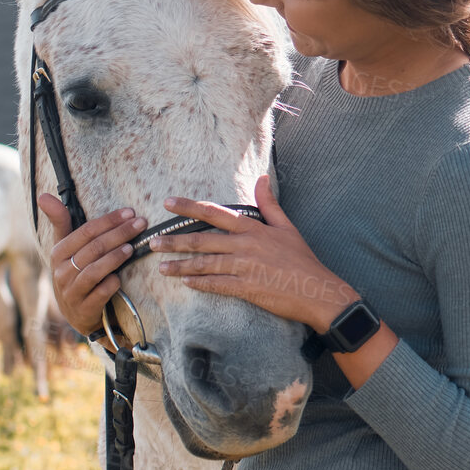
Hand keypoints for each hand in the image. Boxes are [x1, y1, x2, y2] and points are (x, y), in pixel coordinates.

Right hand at [39, 193, 146, 338]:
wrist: (77, 313)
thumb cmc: (75, 273)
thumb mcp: (66, 249)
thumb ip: (60, 222)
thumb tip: (44, 196)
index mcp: (59, 253)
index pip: (85, 231)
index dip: (109, 221)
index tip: (130, 212)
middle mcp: (62, 271)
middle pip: (94, 248)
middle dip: (119, 234)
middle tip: (141, 224)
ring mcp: (72, 291)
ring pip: (95, 270)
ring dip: (115, 257)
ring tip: (132, 247)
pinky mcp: (84, 309)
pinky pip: (99, 293)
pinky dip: (110, 284)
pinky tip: (120, 278)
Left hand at [149, 174, 358, 333]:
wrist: (317, 291)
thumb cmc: (302, 260)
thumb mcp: (287, 226)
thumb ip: (269, 203)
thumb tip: (262, 178)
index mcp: (252, 228)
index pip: (214, 213)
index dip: (189, 207)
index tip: (168, 203)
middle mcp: (245, 245)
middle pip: (201, 240)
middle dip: (174, 240)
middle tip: (152, 242)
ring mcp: (244, 267)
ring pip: (204, 264)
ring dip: (180, 265)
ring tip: (161, 266)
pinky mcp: (246, 288)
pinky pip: (216, 285)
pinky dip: (199, 283)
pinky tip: (186, 283)